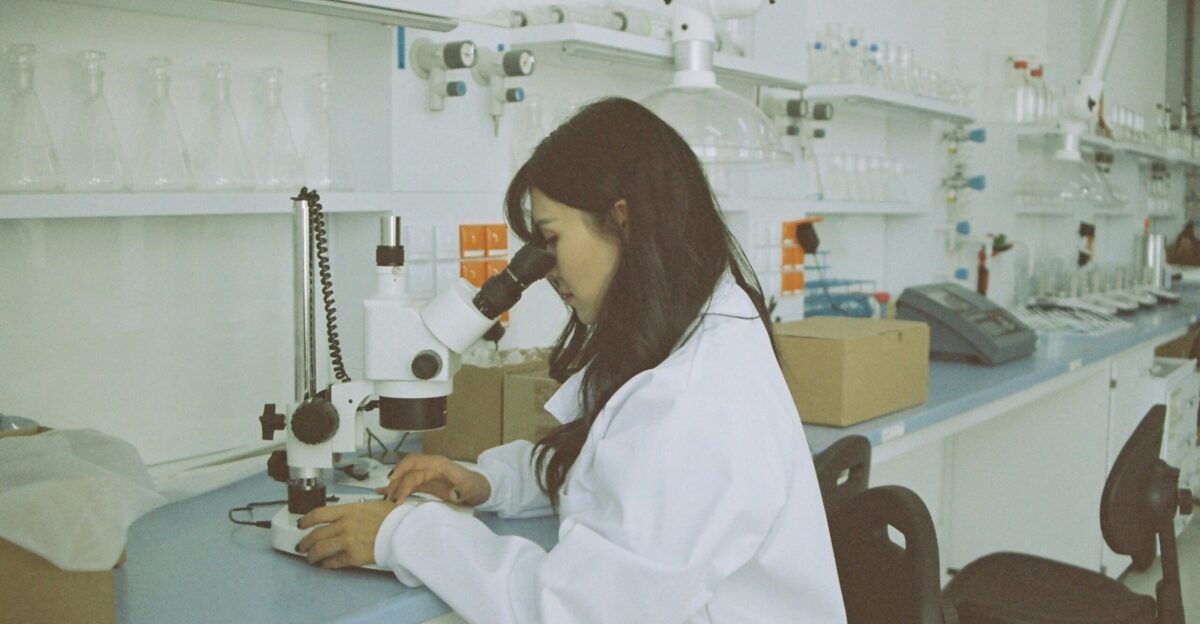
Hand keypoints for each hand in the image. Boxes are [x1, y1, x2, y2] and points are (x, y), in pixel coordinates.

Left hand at [296, 501, 396, 568]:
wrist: (402, 531)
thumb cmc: (393, 517)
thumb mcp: (372, 505)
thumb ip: (356, 511)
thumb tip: (350, 516)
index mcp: (348, 510)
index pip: (318, 514)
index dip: (306, 520)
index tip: (301, 524)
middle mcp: (343, 525)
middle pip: (316, 534)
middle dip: (305, 542)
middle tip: (302, 546)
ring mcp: (346, 541)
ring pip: (320, 549)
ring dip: (312, 555)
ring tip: (310, 558)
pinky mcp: (353, 556)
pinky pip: (334, 562)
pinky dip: (327, 564)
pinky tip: (325, 565)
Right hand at [376, 453, 490, 505]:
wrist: (479, 489)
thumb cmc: (475, 486)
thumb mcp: (472, 489)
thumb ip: (463, 491)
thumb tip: (454, 494)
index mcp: (438, 464)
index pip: (415, 462)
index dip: (402, 469)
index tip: (392, 480)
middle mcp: (429, 467)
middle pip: (406, 470)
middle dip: (395, 483)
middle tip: (388, 499)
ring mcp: (426, 475)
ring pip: (404, 477)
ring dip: (394, 487)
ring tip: (385, 501)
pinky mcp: (425, 483)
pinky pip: (407, 484)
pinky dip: (396, 488)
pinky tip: (382, 493)